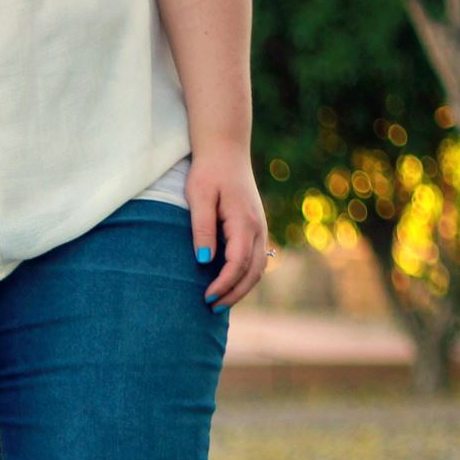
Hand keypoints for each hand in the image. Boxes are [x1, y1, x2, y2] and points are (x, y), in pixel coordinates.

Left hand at [188, 143, 268, 309]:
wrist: (226, 151)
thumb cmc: (208, 172)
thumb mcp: (199, 197)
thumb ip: (202, 228)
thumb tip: (205, 260)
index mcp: (244, 221)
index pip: (237, 262)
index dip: (223, 284)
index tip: (206, 298)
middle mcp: (258, 227)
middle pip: (253, 271)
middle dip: (234, 293)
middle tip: (211, 308)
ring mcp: (260, 227)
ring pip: (258, 267)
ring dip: (242, 287)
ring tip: (220, 302)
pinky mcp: (256, 227)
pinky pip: (256, 258)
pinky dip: (246, 275)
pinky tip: (229, 284)